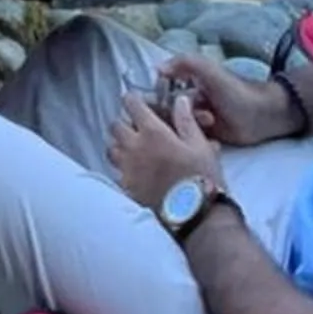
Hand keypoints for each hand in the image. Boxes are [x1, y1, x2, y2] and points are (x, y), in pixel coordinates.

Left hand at [107, 87, 221, 212]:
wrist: (194, 214)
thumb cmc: (201, 177)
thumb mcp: (200, 145)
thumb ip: (186, 120)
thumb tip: (180, 100)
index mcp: (152, 132)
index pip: (131, 104)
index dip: (133, 99)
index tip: (137, 101)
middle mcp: (134, 147)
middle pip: (115, 126)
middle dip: (123, 123)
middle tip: (136, 128)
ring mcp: (127, 169)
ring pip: (111, 149)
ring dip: (119, 145)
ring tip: (133, 150)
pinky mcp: (126, 188)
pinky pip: (116, 172)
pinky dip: (122, 169)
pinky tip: (134, 172)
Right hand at [155, 52, 297, 148]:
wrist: (262, 116)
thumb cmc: (236, 91)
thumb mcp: (210, 71)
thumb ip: (185, 62)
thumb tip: (157, 69)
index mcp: (187, 81)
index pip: (160, 90)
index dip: (159, 96)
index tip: (165, 101)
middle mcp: (188, 100)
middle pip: (166, 110)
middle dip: (177, 113)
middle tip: (196, 112)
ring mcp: (195, 119)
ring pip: (177, 125)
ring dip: (189, 123)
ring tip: (209, 121)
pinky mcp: (204, 136)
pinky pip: (189, 138)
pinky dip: (194, 138)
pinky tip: (208, 135)